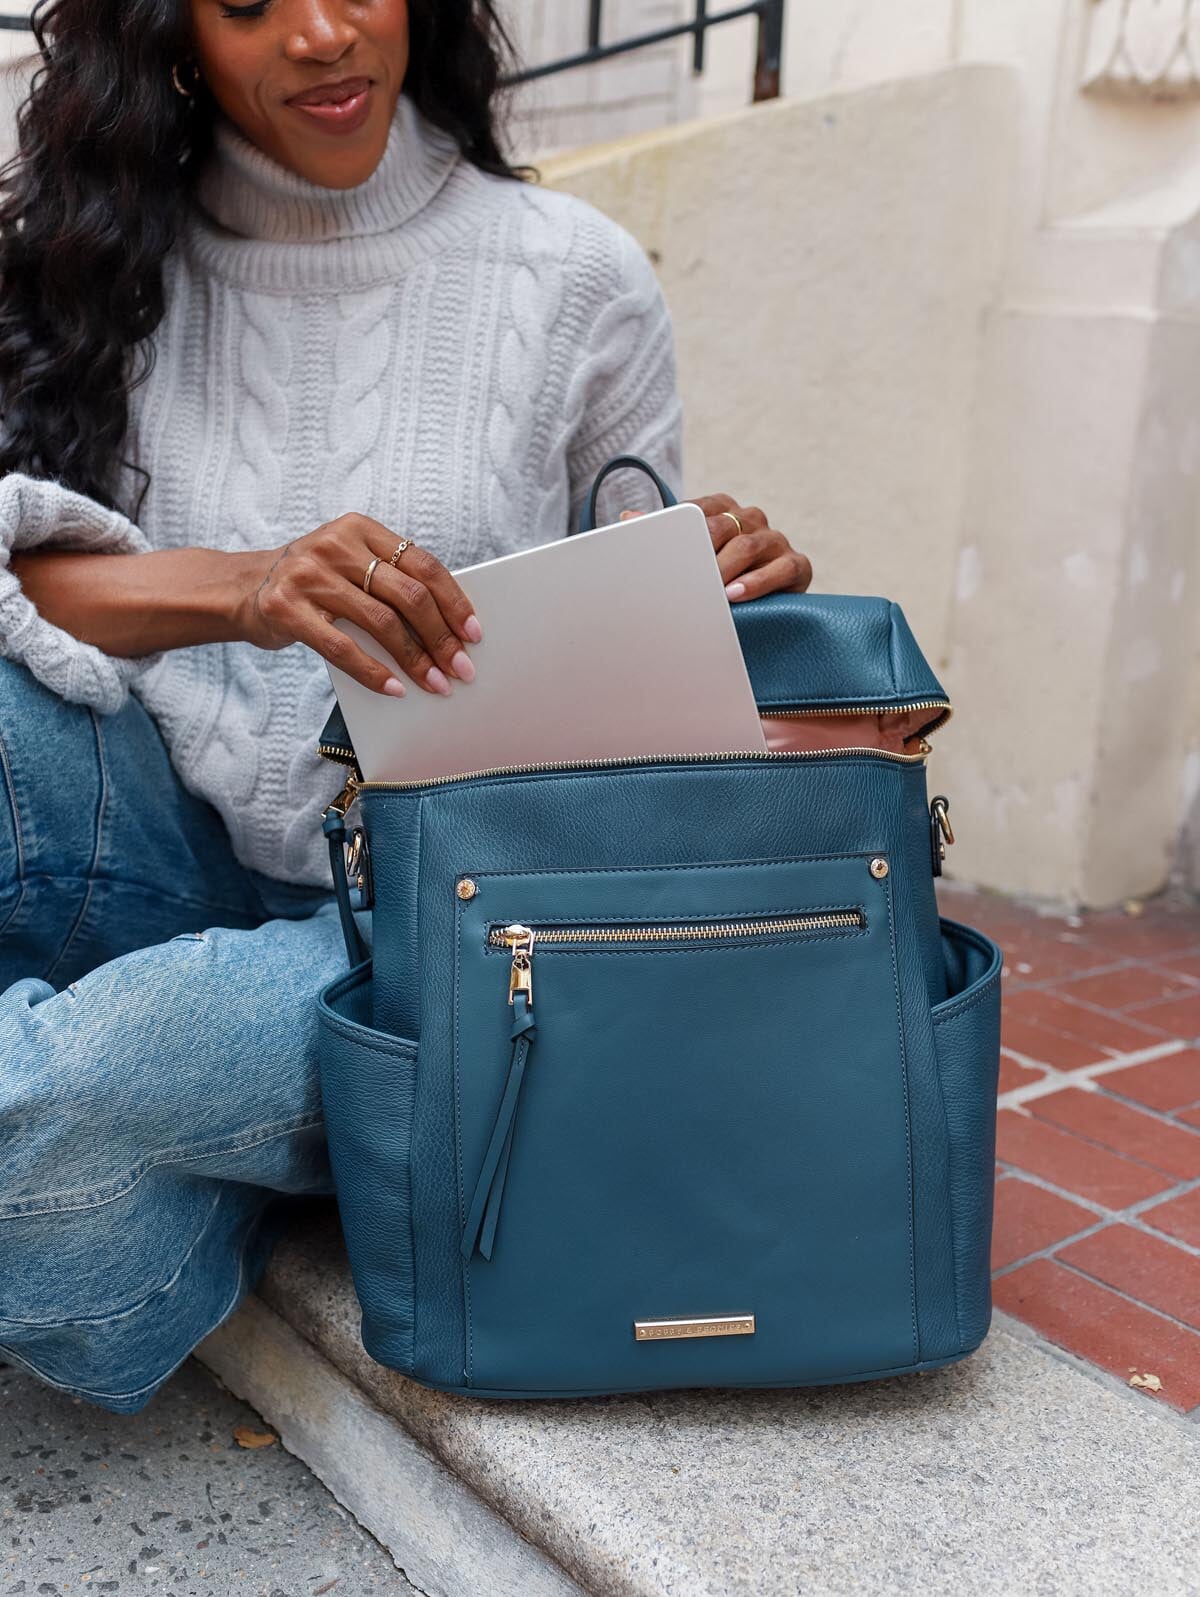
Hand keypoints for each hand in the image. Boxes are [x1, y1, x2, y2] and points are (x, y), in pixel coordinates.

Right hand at [240, 515, 481, 696]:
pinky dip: (374, 672)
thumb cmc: (313, 584)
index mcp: (361, 529)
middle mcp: (336, 546)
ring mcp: (309, 575)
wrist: (243, 589)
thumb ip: (389, 581)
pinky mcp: (287, 609)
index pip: (423, 565)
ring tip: (435, 684)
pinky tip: (395, 689)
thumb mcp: (349, 565)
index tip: (474, 633)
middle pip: (408, 595)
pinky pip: (342, 648)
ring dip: (415, 660)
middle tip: (462, 668)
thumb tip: (448, 629)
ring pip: (381, 623)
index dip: (454, 601)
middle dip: (442, 637)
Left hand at [620, 494, 812, 602]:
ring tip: (709, 590)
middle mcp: (751, 520)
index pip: (699, 510)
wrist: (765, 608)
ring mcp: (775, 540)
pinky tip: (737, 595)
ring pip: (748, 547)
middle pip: (723, 526)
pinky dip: (757, 583)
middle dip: (702, 551)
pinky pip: (781, 569)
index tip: (663, 548)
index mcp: (725, 510)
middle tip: (683, 575)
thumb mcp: (693, 558)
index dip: (681, 527)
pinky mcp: (797, 565)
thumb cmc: (720, 579)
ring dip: (725, 569)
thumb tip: (628, 519)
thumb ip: (665, 536)